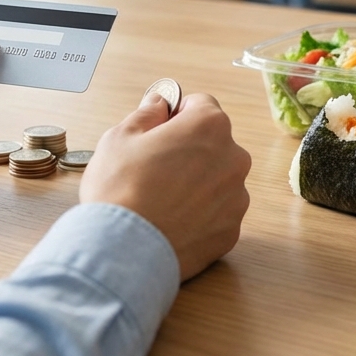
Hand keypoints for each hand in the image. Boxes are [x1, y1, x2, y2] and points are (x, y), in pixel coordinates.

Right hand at [81, 93, 250, 280]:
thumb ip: (147, 113)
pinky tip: (171, 222)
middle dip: (189, 150)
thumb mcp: (121, 137)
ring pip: (217, 180)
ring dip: (197, 184)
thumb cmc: (119, 190)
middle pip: (213, 144)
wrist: (123, 252)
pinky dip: (200, 216)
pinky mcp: (231, 231)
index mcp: (210, 126)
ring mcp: (237, 198)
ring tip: (161, 200)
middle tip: (154, 169)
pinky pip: (217, 214)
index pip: (201, 105)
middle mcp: (234, 158)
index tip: (159, 130)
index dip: (177, 115)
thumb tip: (159, 103)